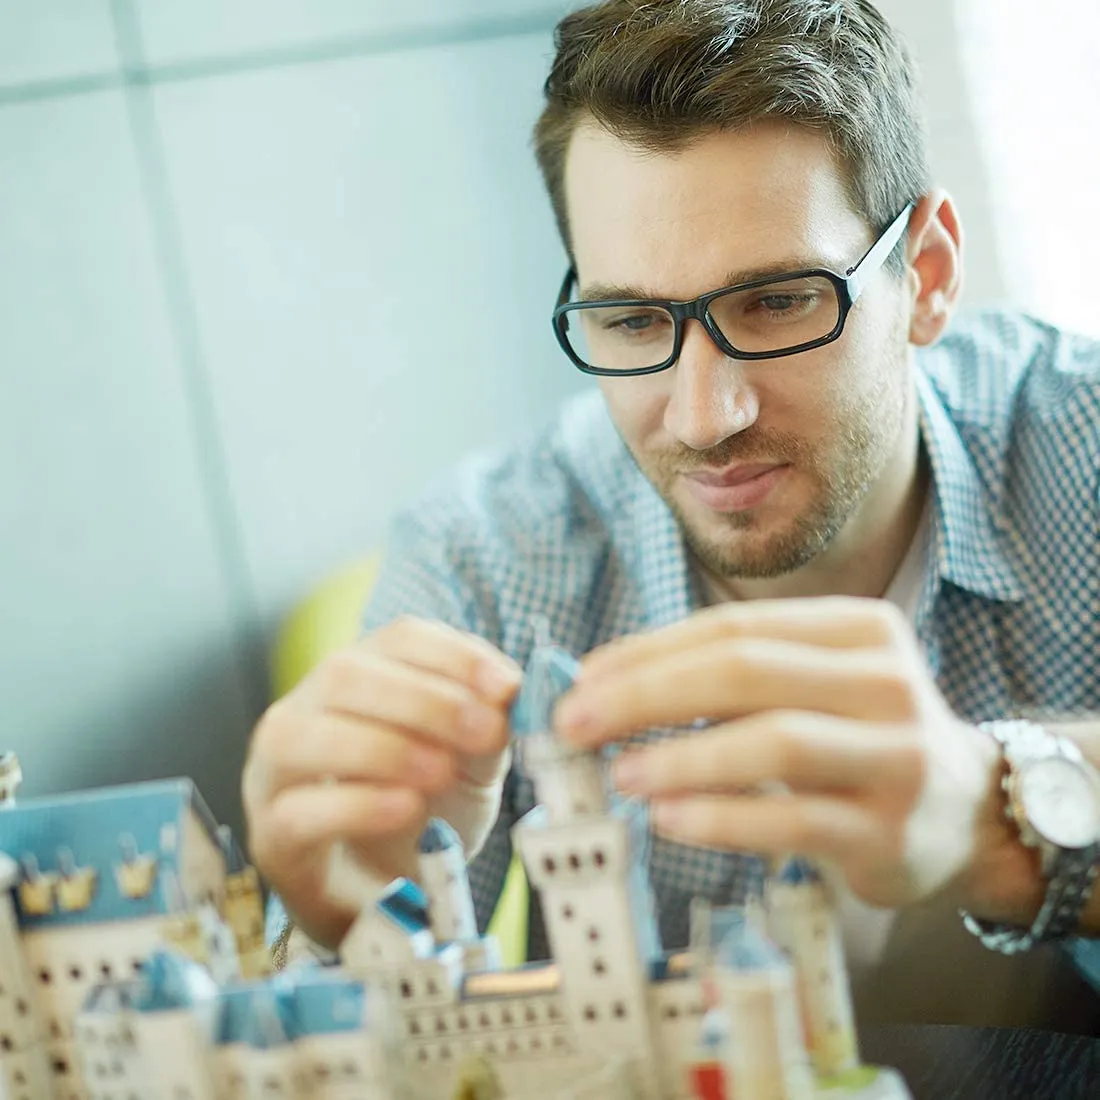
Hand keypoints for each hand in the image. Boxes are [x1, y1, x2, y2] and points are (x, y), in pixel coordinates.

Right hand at [243, 617, 520, 948]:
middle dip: (424, 700)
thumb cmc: (425, 811)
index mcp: (360, 676)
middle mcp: (306, 709)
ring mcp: (276, 771)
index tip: (506, 687)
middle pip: (346, 674)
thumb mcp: (470, 762)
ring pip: (304, 734)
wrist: (386, 898)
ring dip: (384, 747)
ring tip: (442, 772)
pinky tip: (407, 808)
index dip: (455, 656)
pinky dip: (359, 804)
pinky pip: (299, 810)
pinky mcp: (271, 836)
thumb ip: (487, 725)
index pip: (400, 638)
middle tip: (484, 733)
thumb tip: (508, 690)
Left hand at [555, 597, 1024, 913]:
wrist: (966, 812)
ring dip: (681, 757)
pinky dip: (720, 818)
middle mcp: (883, 680)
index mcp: (855, 628)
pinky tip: (667, 820)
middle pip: (744, 672)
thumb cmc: (858, 737)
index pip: (731, 628)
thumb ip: (728, 677)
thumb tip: (603, 685)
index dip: (646, 652)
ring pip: (773, 742)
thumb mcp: (810, 686)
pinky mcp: (888, 828)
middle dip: (646, 695)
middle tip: (577, 724)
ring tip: (620, 775)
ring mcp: (895, 755)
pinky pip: (791, 819)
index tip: (582, 680)